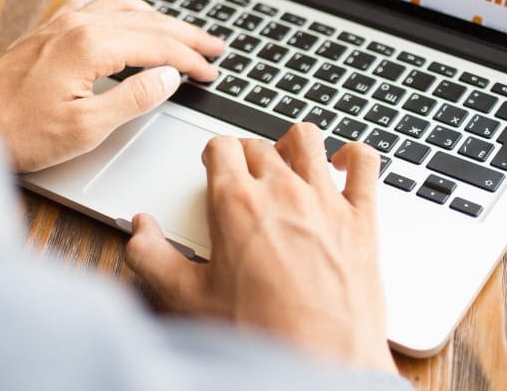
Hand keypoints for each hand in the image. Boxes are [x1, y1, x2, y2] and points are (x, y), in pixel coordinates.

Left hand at [0, 0, 223, 171]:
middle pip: (147, 21)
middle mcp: (76, 24)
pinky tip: (132, 20)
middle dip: (186, 34)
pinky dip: (128, 12)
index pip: (157, 46)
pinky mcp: (49, 30)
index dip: (189, 59)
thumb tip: (168, 78)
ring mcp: (60, 23)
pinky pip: (99, 7)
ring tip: (183, 33)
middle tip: (215, 46)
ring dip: (159, 19)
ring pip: (125, 7)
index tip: (210, 72)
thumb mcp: (86, 128)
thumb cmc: (17, 130)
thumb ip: (133, 99)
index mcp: (89, 45)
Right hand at [125, 126, 395, 372]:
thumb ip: (152, 257)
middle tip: (244, 177)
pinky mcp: (363, 218)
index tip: (214, 165)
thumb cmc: (259, 335)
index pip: (221, 146)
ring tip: (288, 162)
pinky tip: (344, 165)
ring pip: (308, 140)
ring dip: (293, 145)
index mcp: (236, 203)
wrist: (318, 367)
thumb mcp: (188, 299)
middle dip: (247, 155)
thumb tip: (140, 230)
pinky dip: (355, 156)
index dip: (214, 154)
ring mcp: (326, 200)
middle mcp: (282, 191)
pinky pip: (366, 163)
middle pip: (259, 145)